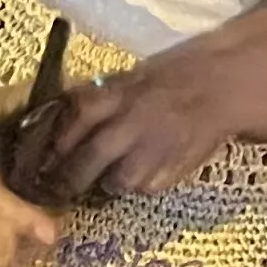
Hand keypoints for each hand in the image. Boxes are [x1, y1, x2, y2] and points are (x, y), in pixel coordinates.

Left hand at [24, 38, 261, 200]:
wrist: (222, 86)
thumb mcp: (133, 77)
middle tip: (59, 190)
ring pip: (116, 182)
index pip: (74, 122)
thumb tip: (62, 122)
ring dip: (109, 183)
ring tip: (112, 177)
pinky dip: (141, 184)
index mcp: (117, 95)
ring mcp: (152, 150)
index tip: (44, 159)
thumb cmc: (174, 76)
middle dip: (68, 180)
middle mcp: (130, 124)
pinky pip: (146, 187)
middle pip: (86, 163)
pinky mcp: (173, 170)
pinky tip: (146, 172)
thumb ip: (101, 100)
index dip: (55, 145)